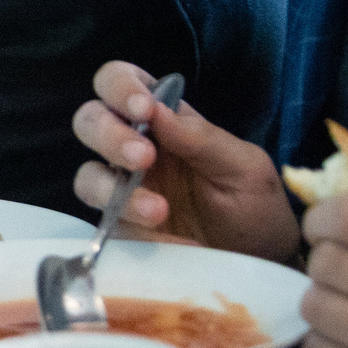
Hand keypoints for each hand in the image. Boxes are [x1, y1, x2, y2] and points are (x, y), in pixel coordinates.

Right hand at [70, 60, 297, 256]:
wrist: (262, 265)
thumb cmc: (258, 209)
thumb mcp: (245, 168)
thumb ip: (204, 138)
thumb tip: (157, 110)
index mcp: (165, 123)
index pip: (121, 83)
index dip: (120, 86)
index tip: (142, 109)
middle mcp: (135, 150)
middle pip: (89, 121)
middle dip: (108, 135)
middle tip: (143, 158)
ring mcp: (123, 191)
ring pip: (86, 175)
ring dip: (115, 189)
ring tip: (160, 211)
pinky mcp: (121, 229)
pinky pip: (107, 224)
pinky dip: (138, 231)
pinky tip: (177, 243)